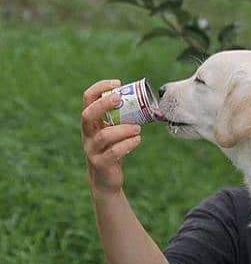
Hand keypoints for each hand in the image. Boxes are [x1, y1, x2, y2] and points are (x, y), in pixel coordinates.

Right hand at [81, 79, 141, 194]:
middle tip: (120, 98)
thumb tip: (150, 104)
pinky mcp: (100, 163)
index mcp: (91, 123)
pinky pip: (112, 153)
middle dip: (103, 104)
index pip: (87, 99)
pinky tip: (137, 141)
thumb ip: (124, 119)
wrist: (105, 180)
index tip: (117, 83)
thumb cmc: (113, 151)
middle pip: (88, 114)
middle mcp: (87, 134)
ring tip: (138, 128)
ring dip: (122, 129)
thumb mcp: (115, 132)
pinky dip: (126, 145)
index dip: (99, 88)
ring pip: (103, 136)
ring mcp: (91, 149)